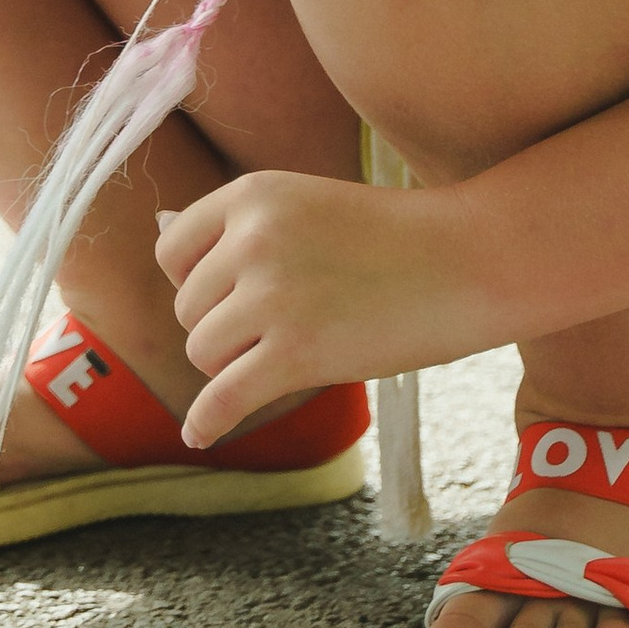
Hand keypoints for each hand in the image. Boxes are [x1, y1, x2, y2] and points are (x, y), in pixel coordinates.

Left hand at [156, 170, 494, 453]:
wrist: (469, 260)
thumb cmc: (392, 237)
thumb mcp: (306, 205)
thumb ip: (236, 226)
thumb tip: (160, 224)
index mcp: (251, 194)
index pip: (172, 250)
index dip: (195, 281)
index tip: (229, 297)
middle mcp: (252, 240)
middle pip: (189, 310)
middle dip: (224, 328)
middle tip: (284, 327)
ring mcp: (273, 297)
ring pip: (204, 355)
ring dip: (234, 366)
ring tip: (288, 354)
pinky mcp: (297, 353)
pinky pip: (224, 399)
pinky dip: (208, 421)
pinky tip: (201, 433)